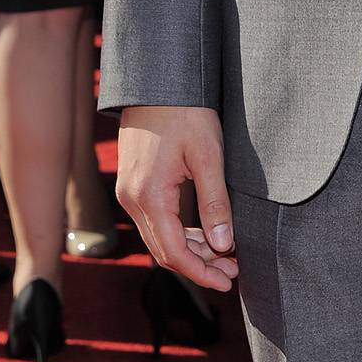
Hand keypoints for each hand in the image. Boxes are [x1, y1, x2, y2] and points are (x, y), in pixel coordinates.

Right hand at [117, 105, 238, 292]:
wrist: (156, 80)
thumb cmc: (185, 112)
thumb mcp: (208, 155)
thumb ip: (215, 202)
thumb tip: (223, 244)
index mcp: (150, 197)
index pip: (174, 254)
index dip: (202, 273)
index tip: (228, 280)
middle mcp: (132, 200)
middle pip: (164, 251)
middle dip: (199, 265)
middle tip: (232, 270)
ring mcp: (129, 192)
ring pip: (159, 237)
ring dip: (189, 250)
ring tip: (223, 254)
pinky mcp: (132, 183)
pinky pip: (154, 220)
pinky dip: (178, 232)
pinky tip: (202, 232)